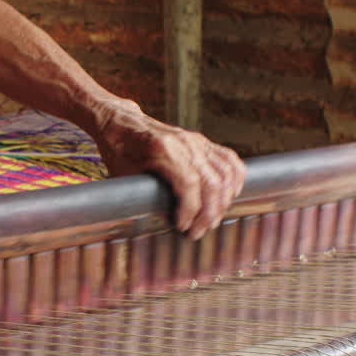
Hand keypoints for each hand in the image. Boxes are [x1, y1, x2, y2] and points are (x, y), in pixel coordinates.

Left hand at [93, 100, 245, 238]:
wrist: (122, 123)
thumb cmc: (120, 150)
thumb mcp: (124, 176)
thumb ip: (142, 196)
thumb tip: (158, 224)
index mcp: (163, 149)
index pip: (190, 183)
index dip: (190, 211)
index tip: (182, 227)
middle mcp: (185, 143)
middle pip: (212, 182)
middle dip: (208, 214)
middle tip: (197, 232)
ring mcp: (197, 141)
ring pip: (225, 174)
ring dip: (222, 202)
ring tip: (211, 221)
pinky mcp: (203, 142)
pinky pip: (230, 161)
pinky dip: (235, 180)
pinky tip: (230, 196)